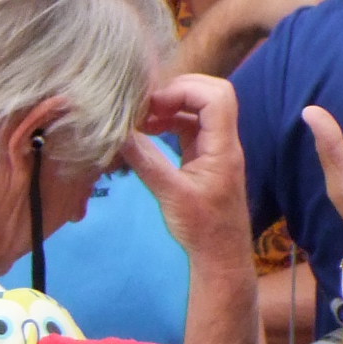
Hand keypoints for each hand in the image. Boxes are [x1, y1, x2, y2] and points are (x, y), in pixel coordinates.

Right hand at [124, 74, 254, 273]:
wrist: (219, 252)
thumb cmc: (201, 227)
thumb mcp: (169, 194)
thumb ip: (146, 161)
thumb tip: (118, 135)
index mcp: (223, 146)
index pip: (216, 97)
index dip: (184, 91)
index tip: (152, 105)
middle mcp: (224, 140)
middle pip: (212, 93)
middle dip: (177, 91)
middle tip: (146, 107)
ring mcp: (216, 147)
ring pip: (200, 109)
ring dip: (171, 107)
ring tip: (141, 120)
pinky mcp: (205, 156)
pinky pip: (190, 127)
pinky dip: (169, 123)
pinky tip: (148, 133)